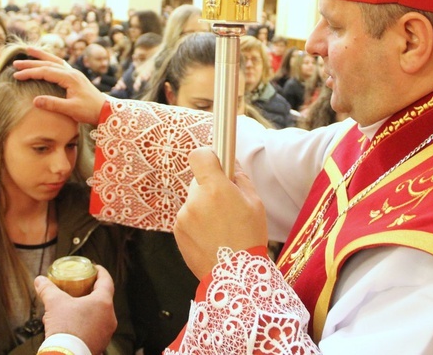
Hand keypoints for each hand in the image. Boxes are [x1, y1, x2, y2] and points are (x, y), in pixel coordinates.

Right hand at [13, 47, 106, 124]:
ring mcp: (74, 73)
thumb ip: (53, 104)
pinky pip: (60, 64)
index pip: (45, 72)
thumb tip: (34, 100)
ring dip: (41, 56)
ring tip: (28, 50)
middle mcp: (71, 72)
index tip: (17, 76)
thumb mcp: (71, 109)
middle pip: (48, 64)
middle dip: (31, 63)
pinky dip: (50, 60)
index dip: (30, 73)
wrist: (106, 110)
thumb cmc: (89, 110)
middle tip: (15, 63)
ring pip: (54, 61)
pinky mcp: (75, 77)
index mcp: (70, 78)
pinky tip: (46, 60)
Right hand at [35, 266, 116, 353]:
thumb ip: (47, 290)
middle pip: (103, 298)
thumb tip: (40, 281)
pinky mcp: (101, 343)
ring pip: (99, 315)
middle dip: (91, 292)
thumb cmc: (65, 329)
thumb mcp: (54, 303)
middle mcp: (109, 317)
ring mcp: (107, 332)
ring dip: (88, 309)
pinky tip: (73, 325)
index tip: (95, 268)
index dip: (101, 272)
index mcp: (103, 303)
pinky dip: (87, 324)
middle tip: (82, 288)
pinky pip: (96, 329)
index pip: (107, 281)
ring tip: (73, 308)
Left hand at [174, 147, 267, 278]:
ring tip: (221, 228)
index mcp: (215, 188)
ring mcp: (183, 216)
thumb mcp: (255, 203)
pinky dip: (197, 223)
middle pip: (198, 181)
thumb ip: (240, 178)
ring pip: (193, 202)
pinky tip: (212, 238)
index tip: (216, 163)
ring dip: (203, 208)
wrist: (234, 277)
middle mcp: (194, 200)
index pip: (199, 155)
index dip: (208, 156)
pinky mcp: (177, 231)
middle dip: (210, 188)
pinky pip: (187, 218)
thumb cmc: (249, 237)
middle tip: (227, 205)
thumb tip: (231, 165)